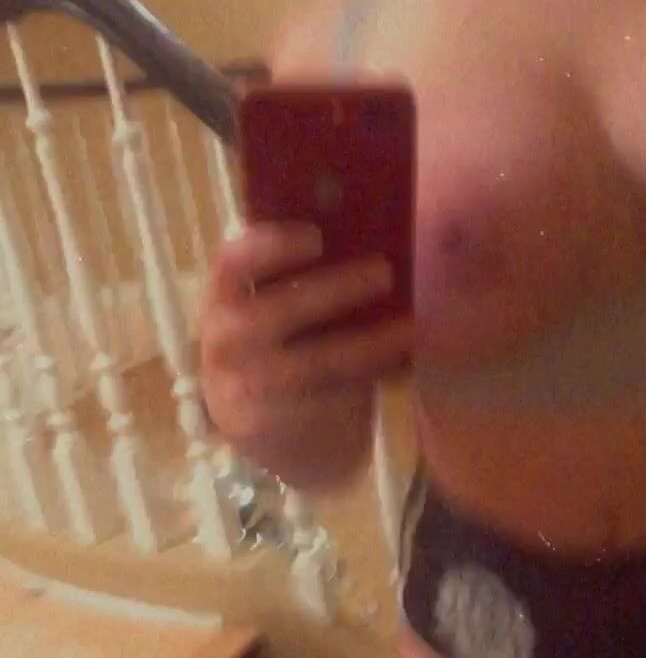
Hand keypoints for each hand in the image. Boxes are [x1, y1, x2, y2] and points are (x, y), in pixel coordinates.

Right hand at [200, 222, 410, 455]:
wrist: (260, 429)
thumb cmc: (274, 349)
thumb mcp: (266, 310)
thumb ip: (294, 277)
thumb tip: (361, 228)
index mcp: (222, 298)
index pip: (232, 263)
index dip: (271, 246)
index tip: (316, 236)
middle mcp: (227, 341)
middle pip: (279, 311)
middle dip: (335, 290)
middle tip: (385, 272)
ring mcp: (248, 386)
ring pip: (316, 361)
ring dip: (370, 342)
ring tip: (411, 327)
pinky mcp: (276, 423)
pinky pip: (334, 396)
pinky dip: (374, 378)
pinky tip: (405, 363)